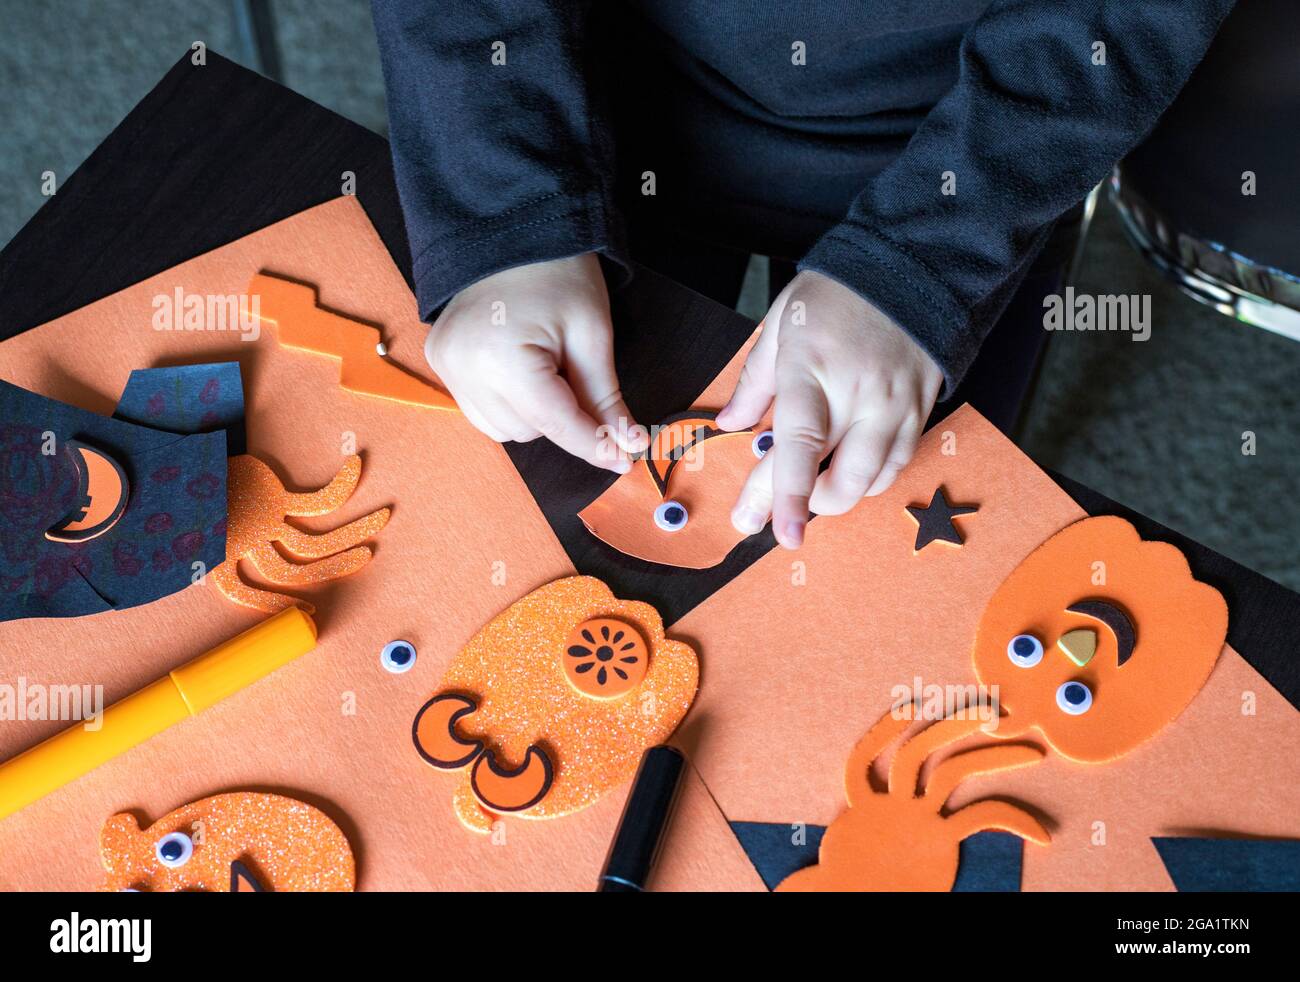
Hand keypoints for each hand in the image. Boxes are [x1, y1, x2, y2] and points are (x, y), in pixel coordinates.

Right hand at [425, 254, 644, 470]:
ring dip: (533, 412)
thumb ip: (605, 399)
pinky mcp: (438, 361)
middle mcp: (462, 370)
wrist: (510, 230)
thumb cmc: (557, 273)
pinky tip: (517, 365)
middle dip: (561, 413)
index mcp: (502, 360)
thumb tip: (627, 447)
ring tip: (542, 362)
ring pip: (504, 429)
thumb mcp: (591, 335)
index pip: (555, 423)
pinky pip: (481, 410)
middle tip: (573, 368)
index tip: (626, 460)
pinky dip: (508, 402)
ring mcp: (444, 366)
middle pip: (530, 432)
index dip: (594, 444)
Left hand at [716, 270, 942, 547]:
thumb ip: (755, 381)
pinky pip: (897, 465)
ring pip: (872, 481)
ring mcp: (896, 406)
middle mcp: (861, 395)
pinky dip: (870, 480)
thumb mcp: (782, 324)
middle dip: (807, 507)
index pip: (801, 444)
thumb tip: (731, 425)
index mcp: (814, 369)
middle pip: (840, 478)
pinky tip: (849, 471)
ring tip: (811, 488)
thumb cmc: (837, 295)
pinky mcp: (922, 410)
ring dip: (838, 496)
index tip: (780, 533)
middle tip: (775, 513)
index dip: (789, 494)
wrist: (910, 267)